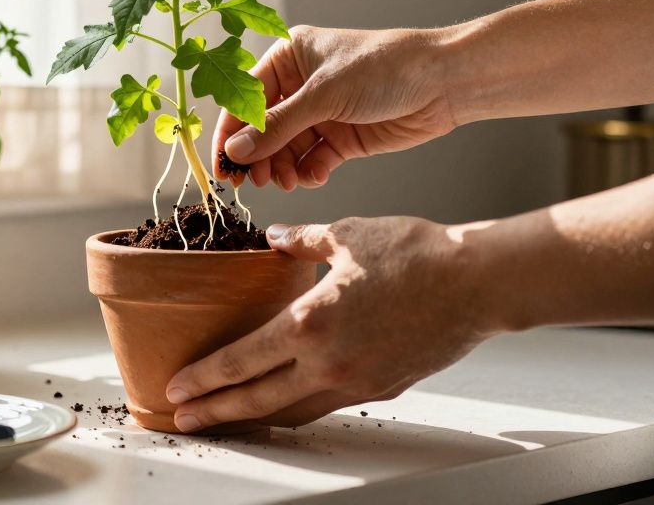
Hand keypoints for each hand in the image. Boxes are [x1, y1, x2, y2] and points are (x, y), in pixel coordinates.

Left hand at [164, 217, 498, 430]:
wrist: (477, 284)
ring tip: (226, 417)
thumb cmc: (415, 254)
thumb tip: (275, 238)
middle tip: (183, 418)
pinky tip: (286, 402)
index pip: (240, 361)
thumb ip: (301, 240)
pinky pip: (328, 404)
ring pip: (292, 410)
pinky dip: (298, 407)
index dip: (204, 378)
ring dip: (254, 416)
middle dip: (215, 411)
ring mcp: (356, 382)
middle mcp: (327, 363)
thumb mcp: (346, 234)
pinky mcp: (382, 387)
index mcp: (309, 325)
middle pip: (256, 399)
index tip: (176, 388)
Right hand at [214, 26, 458, 189]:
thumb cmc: (386, 67)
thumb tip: (235, 151)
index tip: (222, 164)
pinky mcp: (342, 137)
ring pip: (285, 149)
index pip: (247, 98)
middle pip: (263, 128)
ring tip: (287, 182)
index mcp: (289, 56)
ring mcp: (321, 112)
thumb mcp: (325, 94)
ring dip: (282, 168)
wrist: (445, 83)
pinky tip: (314, 177)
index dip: (231, 132)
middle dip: (258, 156)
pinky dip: (309, 172)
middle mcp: (301, 84)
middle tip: (253, 183)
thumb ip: (278, 126)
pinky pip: (312, 160)